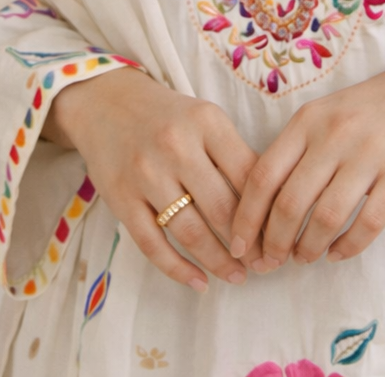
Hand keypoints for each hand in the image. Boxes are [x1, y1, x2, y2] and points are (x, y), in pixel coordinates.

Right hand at [43, 66, 263, 291]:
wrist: (106, 103)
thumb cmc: (168, 116)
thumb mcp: (205, 118)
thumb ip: (234, 154)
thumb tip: (269, 204)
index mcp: (206, 122)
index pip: (248, 174)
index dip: (266, 211)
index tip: (278, 234)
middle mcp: (176, 145)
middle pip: (222, 207)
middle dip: (247, 244)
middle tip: (262, 264)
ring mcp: (146, 173)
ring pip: (190, 231)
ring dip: (218, 262)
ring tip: (237, 276)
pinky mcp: (121, 198)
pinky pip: (153, 244)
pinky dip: (179, 269)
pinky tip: (199, 282)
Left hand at [228, 36, 384, 271]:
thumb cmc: (375, 106)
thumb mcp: (329, 113)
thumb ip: (299, 149)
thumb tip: (265, 206)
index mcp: (309, 120)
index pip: (263, 174)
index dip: (246, 216)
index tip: (238, 245)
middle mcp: (334, 135)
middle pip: (290, 202)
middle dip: (273, 242)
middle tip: (269, 263)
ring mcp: (369, 154)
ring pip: (326, 217)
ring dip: (309, 248)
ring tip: (304, 258)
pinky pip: (368, 223)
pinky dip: (348, 247)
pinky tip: (338, 254)